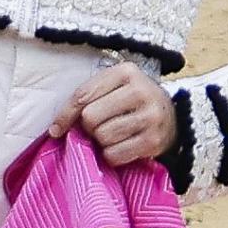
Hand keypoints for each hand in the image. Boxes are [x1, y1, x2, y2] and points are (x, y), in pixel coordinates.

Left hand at [46, 62, 176, 166]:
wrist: (171, 116)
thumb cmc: (131, 100)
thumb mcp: (113, 87)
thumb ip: (86, 98)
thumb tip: (56, 129)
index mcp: (126, 72)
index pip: (83, 95)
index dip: (65, 115)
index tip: (56, 129)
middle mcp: (141, 91)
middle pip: (91, 118)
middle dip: (89, 127)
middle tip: (99, 126)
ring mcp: (150, 117)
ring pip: (103, 137)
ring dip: (101, 141)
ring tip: (113, 134)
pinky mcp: (153, 141)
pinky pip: (115, 155)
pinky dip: (112, 155)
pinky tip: (122, 145)